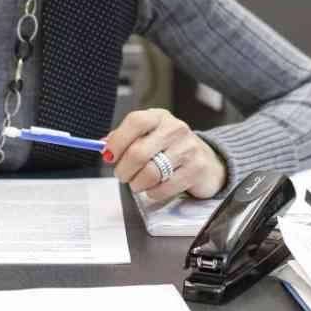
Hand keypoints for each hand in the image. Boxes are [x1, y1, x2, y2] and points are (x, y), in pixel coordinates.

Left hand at [103, 108, 226, 202]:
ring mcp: (188, 148)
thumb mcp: (149, 136)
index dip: (118, 140)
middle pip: (138, 152)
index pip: (135, 122)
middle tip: (123, 176)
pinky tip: (155, 188)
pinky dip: (153, 193)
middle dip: (124, 170)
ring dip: (137, 184)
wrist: (207, 161)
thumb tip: (103, 146)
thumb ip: (125, 139)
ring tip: (138, 183)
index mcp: (159, 117)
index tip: (109, 156)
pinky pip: (163, 187)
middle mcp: (175, 129)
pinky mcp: (196, 169)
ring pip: (150, 173)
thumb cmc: (171, 149)